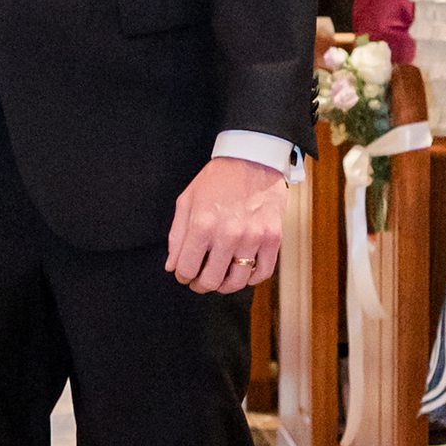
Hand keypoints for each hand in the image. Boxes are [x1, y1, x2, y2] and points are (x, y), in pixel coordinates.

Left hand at [165, 155, 285, 295]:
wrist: (252, 159)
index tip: (184, 274)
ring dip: (225, 286)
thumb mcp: (187, 201)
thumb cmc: (217, 180)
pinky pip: (262, 273)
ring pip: (237, 282)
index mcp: (203, 224)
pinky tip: (243, 272)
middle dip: (201, 285)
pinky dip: (251, 279)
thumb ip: (177, 236)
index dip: (182, 276)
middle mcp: (228, 234)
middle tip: (200, 281)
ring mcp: (253, 237)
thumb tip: (172, 266)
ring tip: (220, 278)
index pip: (186, 269)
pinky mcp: (273, 238)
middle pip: (211, 281)